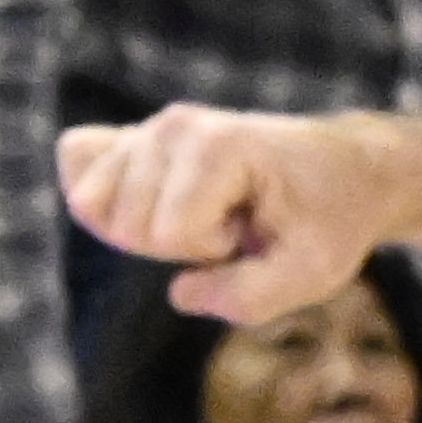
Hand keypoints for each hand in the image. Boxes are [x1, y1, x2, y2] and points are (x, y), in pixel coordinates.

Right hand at [59, 104, 408, 326]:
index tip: (256, 228)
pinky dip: (108, 203)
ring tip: (215, 210)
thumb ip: (251, 297)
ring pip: (97, 210)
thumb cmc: (329, 220)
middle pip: (127, 225)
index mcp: (219, 146)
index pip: (170, 233)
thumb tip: (180, 294)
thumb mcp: (314, 272)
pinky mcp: (128, 136)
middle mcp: (173, 126)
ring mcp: (147, 128)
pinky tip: (159, 199)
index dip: (214, 250)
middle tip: (237, 221)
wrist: (345, 172)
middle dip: (182, 243)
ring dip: (156, 228)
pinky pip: (76, 167)